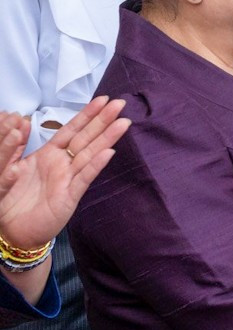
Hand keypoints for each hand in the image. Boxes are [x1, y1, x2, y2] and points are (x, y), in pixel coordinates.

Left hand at [0, 99, 128, 250]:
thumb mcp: (7, 168)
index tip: (102, 99)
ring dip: (107, 138)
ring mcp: (68, 180)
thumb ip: (14, 146)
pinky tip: (108, 153)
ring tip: (123, 123)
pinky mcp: (68, 198)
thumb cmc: (9, 201)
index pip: (71, 130)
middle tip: (120, 104)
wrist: (10, 231)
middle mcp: (62, 165)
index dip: (87, 115)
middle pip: (86, 138)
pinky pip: (83, 179)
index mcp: (49, 155)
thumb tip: (22, 120)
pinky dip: (95, 166)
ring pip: (90, 154)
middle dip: (103, 121)